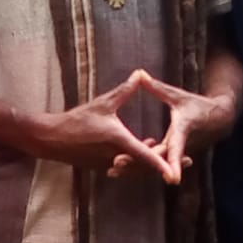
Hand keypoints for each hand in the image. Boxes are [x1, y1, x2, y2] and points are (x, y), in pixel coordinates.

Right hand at [43, 78, 171, 179]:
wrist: (52, 139)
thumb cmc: (76, 120)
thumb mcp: (103, 103)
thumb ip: (124, 91)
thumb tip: (140, 73)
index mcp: (118, 140)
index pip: (145, 155)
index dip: (163, 162)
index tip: (177, 169)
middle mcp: (116, 156)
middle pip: (147, 165)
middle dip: (169, 163)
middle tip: (190, 161)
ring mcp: (109, 165)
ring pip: (138, 169)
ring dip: (153, 163)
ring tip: (168, 153)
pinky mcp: (103, 167)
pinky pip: (127, 168)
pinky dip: (139, 163)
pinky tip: (145, 152)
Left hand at [121, 66, 237, 186]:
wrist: (216, 120)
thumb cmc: (198, 106)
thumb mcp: (178, 96)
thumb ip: (157, 88)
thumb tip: (140, 74)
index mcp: (182, 131)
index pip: (175, 149)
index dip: (172, 163)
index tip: (171, 178)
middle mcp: (178, 146)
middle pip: (158, 159)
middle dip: (138, 163)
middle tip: (117, 164)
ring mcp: (174, 153)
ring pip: (153, 165)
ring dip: (133, 168)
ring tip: (112, 171)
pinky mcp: (169, 156)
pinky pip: (152, 163)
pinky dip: (137, 165)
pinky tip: (121, 168)